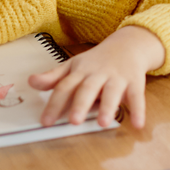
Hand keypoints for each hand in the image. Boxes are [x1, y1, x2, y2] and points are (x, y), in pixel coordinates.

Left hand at [27, 25, 166, 129]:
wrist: (129, 44)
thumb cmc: (98, 60)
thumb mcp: (74, 66)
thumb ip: (54, 77)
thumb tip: (31, 82)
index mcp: (81, 71)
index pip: (65, 87)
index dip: (55, 104)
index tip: (46, 121)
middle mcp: (98, 74)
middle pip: (88, 88)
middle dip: (81, 104)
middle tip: (74, 121)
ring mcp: (117, 78)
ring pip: (112, 92)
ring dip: (108, 107)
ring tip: (103, 123)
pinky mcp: (135, 82)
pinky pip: (137, 97)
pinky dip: (138, 111)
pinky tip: (137, 125)